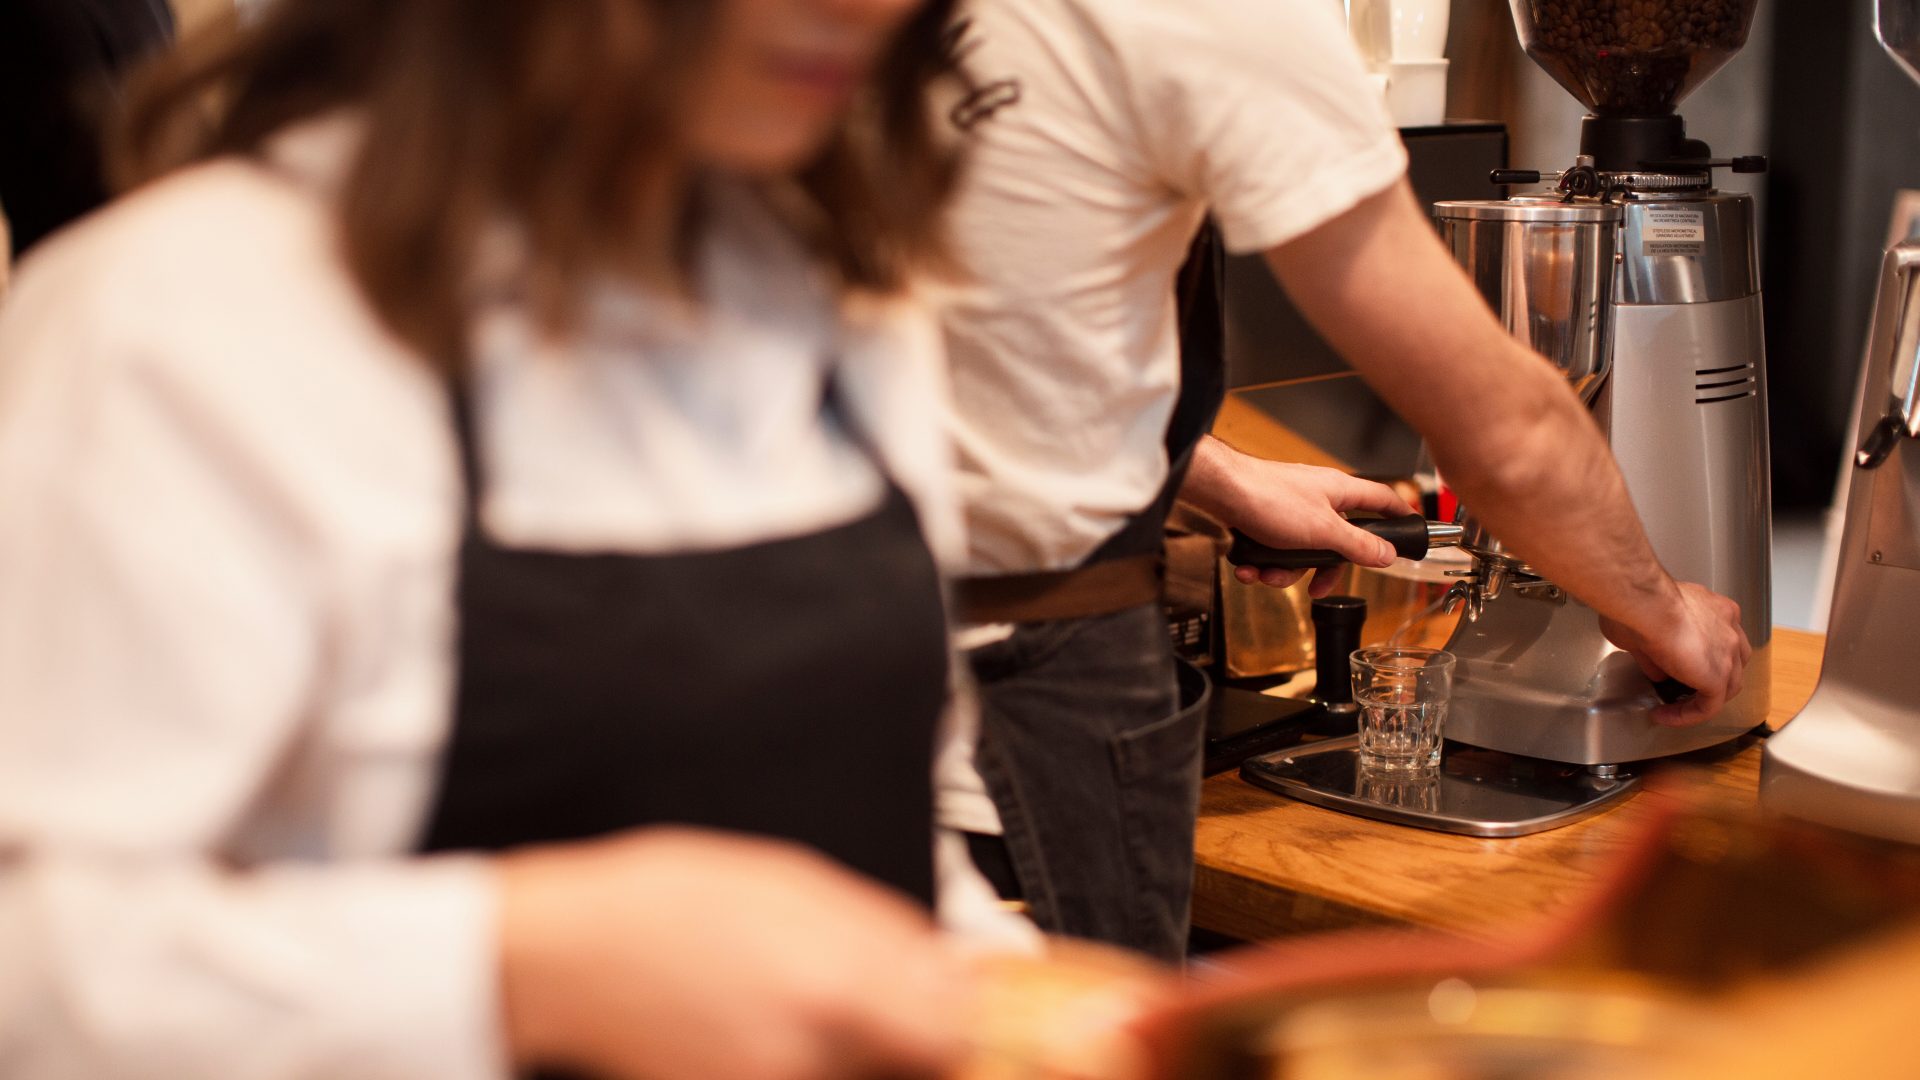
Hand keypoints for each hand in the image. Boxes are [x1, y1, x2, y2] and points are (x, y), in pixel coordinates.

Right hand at [498, 828, 968, 1079]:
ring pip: (873, 1074)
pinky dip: (831, 1059)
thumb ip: (893, 938)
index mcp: (837, 989)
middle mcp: (814, 1057)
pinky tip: (799, 1026)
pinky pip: (822, 1079)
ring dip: (880, 1046)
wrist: (572, 956)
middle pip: (921, 1066)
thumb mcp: (800, 885)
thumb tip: (966, 970)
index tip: (969, 996)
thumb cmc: (674, 902)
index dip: (975, 1017)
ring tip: (837, 1003)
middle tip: (911, 999)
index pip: (958, 1036)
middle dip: (927, 1032)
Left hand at [1180, 437, 1415, 596]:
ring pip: (1301, 551)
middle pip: (1337, 541)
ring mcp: (1290, 508)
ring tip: (1268, 575)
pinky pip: (1275, 549)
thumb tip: (1387, 554)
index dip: (1398, 514)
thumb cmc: (1268, 498)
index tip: (1409, 529)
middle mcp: (1317, 498)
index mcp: (1339, 491)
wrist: (1219, 491)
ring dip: (1284, 572)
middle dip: (1322, 569)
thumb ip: (1357, 544)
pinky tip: (1250, 569)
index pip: (1381, 500)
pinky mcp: (1265, 518)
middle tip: (1316, 587)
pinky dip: (1262, 564)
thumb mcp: (1323, 531)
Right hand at [1599, 582, 1751, 725]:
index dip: (1701, 656)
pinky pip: (1708, 706)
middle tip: (1682, 688)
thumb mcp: (1648, 625)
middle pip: (1732, 662)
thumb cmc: (1639, 603)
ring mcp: (1728, 652)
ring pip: (1727, 686)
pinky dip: (1688, 715)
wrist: (1645, 603)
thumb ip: (1656, 653)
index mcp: (1716, 609)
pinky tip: (1666, 716)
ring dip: (1702, 699)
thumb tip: (1657, 672)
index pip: (1719, 639)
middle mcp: (1729, 627)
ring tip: (1676, 708)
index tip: (1676, 665)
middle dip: (1709, 678)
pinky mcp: (1717, 676)